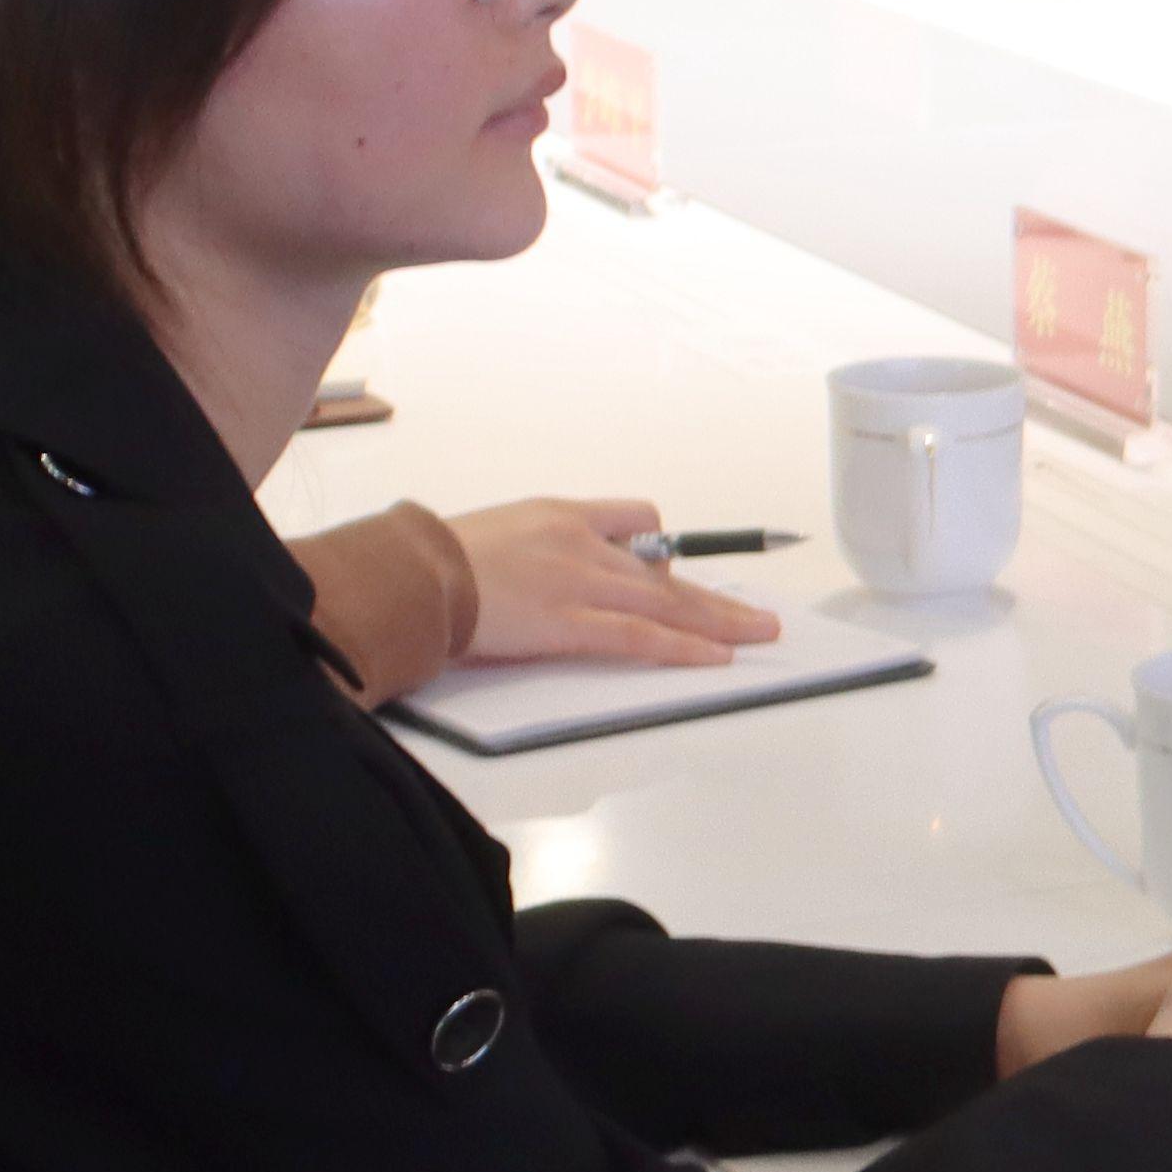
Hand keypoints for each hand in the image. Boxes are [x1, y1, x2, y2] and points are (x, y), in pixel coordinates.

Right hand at [439, 497, 779, 673]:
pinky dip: (682, 646)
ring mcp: (580, 582)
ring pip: (666, 602)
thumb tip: (549, 575)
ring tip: (759, 634)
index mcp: (562, 514)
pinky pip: (640, 636)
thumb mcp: (494, 531)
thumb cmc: (435, 560)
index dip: (660, 549)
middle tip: (758, 615)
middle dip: (715, 597)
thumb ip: (534, 547)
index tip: (674, 575)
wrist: (412, 572)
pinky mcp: (569, 623)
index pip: (636, 517)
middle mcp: (582, 542)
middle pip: (665, 570)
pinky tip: (715, 657)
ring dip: (719, 621)